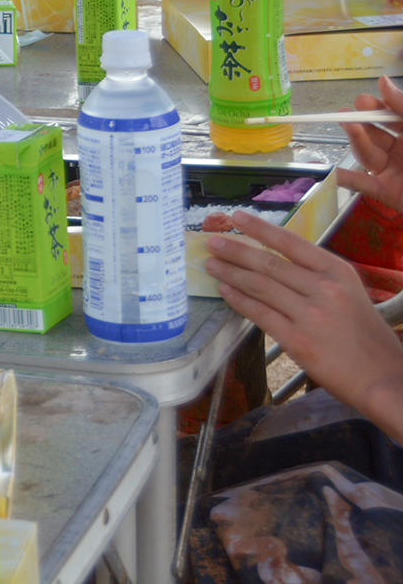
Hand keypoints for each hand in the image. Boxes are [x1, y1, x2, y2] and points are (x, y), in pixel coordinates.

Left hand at [205, 213, 402, 436]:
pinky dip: (238, 300)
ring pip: (260, 286)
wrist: (383, 377)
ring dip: (230, 273)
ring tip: (211, 264)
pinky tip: (224, 292)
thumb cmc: (365, 335)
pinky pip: (260, 314)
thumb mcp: (350, 293)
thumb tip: (274, 263)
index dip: (260, 228)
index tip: (237, 217)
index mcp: (338, 272)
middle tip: (211, 241)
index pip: (292, 243)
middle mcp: (324, 288)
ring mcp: (310, 314)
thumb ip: (317, 277)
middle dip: (235, 250)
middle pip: (269, 264)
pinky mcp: (298, 340)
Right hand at [341, 78, 402, 214]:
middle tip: (348, 112)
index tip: (363, 100)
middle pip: (376, 135)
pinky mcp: (387, 192)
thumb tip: (382, 81)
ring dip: (356, 140)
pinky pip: (363, 185)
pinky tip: (333, 172)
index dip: (378, 108)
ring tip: (348, 127)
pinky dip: (346, 179)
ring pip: (368, 155)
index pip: (393, 117)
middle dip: (361, 123)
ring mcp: (394, 173)